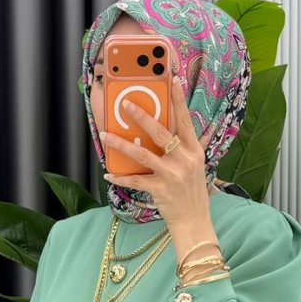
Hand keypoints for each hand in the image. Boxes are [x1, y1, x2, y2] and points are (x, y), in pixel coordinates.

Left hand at [99, 73, 213, 230]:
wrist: (195, 221)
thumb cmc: (192, 193)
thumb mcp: (194, 166)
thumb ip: (183, 148)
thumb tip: (165, 132)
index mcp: (194, 151)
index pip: (185, 120)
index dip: (178, 100)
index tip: (172, 80)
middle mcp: (184, 159)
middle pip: (160, 132)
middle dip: (141, 116)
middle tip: (126, 104)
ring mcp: (172, 174)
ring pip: (142, 154)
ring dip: (121, 144)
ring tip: (106, 135)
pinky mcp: (160, 189)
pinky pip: (136, 180)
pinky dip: (121, 177)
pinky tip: (109, 173)